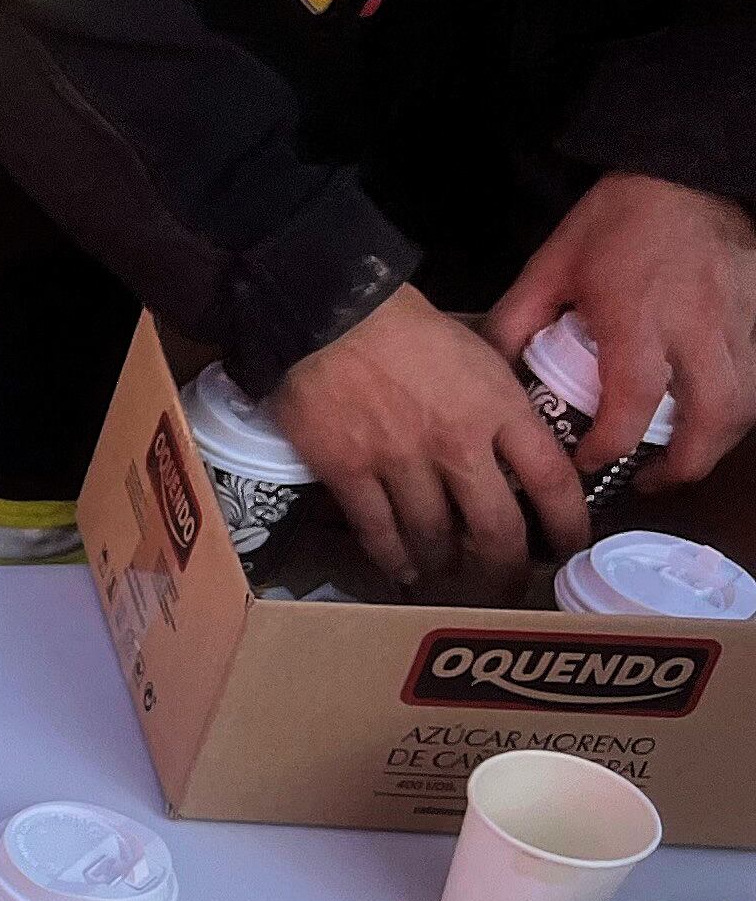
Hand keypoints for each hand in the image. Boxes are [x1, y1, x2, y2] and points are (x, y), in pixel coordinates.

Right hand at [271, 282, 581, 586]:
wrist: (330, 316)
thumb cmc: (405, 326)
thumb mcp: (476, 351)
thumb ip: (498, 397)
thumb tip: (513, 433)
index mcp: (498, 408)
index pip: (551, 480)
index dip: (568, 523)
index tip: (570, 546)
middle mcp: (457, 444)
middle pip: (495, 528)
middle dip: (505, 567)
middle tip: (506, 584)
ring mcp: (400, 462)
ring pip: (434, 536)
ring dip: (445, 563)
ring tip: (447, 572)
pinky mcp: (348, 471)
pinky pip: (377, 531)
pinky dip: (392, 557)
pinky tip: (401, 568)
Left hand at [486, 171, 755, 483]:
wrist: (684, 171)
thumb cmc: (616, 219)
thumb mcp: (551, 265)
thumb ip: (516, 320)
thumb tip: (489, 373)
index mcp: (640, 316)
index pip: (634, 401)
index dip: (611, 445)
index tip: (586, 463)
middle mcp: (699, 325)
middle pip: (715, 416)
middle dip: (685, 466)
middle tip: (647, 481)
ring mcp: (740, 320)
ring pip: (746, 402)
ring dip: (715, 442)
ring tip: (676, 457)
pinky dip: (735, 408)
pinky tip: (704, 415)